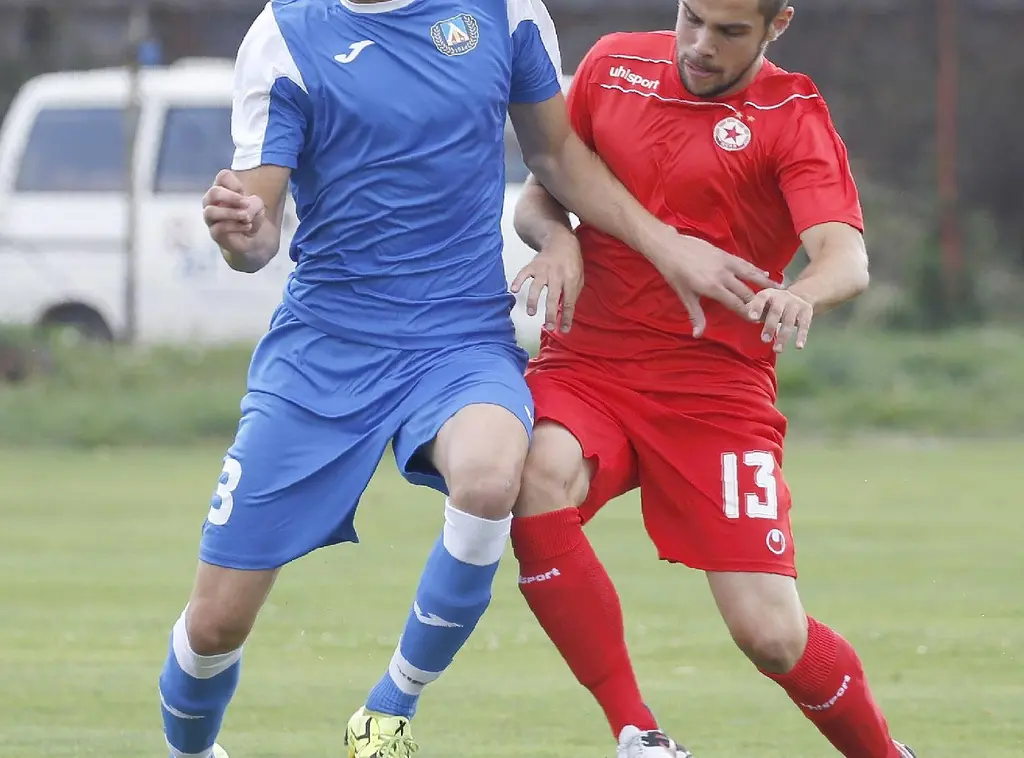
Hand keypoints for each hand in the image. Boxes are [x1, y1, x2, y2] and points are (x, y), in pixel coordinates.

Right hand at [202, 169, 266, 254]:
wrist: (251, 238)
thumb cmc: (251, 216)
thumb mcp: (258, 206)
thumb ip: (253, 203)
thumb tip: (243, 213)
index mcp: (223, 189)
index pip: (223, 177)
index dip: (235, 182)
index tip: (243, 191)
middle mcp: (212, 201)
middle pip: (214, 192)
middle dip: (231, 197)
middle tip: (246, 204)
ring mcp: (211, 218)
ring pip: (211, 211)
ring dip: (232, 213)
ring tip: (246, 217)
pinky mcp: (214, 233)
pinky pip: (219, 228)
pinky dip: (236, 226)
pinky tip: (247, 227)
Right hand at [511, 230, 583, 332]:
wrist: (561, 241)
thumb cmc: (571, 263)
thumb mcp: (579, 277)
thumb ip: (573, 294)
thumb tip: (565, 313)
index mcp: (571, 279)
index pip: (569, 301)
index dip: (566, 317)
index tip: (564, 329)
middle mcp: (557, 275)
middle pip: (553, 297)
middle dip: (550, 314)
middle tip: (548, 327)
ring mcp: (543, 270)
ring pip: (537, 287)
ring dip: (533, 301)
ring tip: (531, 313)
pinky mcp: (533, 265)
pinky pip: (523, 273)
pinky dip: (517, 281)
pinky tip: (514, 290)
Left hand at [647, 230, 776, 337]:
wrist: (670, 247)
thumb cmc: (674, 273)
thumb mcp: (684, 296)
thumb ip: (695, 314)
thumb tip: (698, 334)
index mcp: (713, 288)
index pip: (736, 304)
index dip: (748, 313)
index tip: (759, 321)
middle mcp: (723, 275)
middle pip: (746, 291)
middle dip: (760, 302)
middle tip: (774, 310)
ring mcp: (726, 263)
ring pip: (750, 274)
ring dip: (765, 283)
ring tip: (781, 289)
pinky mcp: (725, 254)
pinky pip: (744, 263)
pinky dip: (755, 270)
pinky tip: (764, 273)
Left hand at [746, 288, 813, 352]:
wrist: (799, 294)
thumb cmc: (772, 305)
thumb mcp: (762, 304)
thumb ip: (752, 310)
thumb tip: (744, 315)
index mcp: (768, 294)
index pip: (761, 298)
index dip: (757, 307)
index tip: (752, 318)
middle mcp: (782, 296)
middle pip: (776, 311)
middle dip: (770, 326)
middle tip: (764, 340)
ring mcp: (795, 303)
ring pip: (789, 321)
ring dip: (784, 336)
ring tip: (778, 350)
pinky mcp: (806, 311)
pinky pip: (804, 325)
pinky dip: (802, 336)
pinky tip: (798, 346)